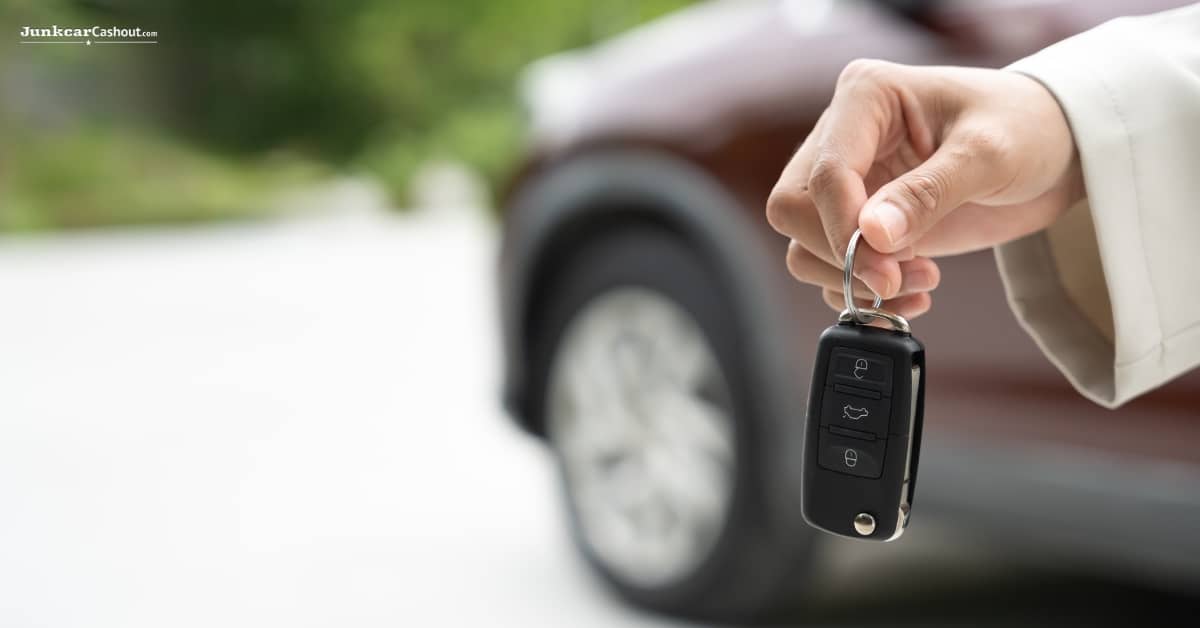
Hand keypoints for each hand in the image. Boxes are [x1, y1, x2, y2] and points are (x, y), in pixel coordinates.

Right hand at [766, 60, 1084, 318]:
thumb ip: (928, 193)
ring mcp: (850, 182)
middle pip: (793, 210)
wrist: (1058, 150)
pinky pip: (831, 267)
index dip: (843, 229)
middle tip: (898, 277)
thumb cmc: (1028, 128)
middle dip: (841, 256)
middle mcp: (845, 136)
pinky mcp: (861, 222)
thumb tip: (871, 234)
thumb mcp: (989, 154)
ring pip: (803, 245)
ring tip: (921, 280)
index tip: (885, 270)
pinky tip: (914, 290)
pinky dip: (863, 293)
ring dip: (852, 280)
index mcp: (867, 98)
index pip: (825, 172)